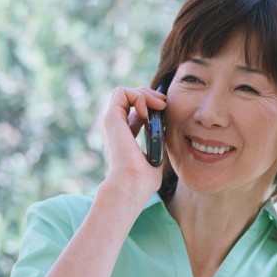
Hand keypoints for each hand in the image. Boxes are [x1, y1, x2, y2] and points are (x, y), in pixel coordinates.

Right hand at [101, 86, 166, 201]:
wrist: (131, 185)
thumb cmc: (143, 180)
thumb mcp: (155, 155)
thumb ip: (157, 141)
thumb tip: (164, 131)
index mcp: (124, 136)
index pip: (135, 111)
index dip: (150, 104)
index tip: (165, 109)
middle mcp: (115, 127)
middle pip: (128, 97)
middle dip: (148, 94)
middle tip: (164, 103)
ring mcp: (111, 122)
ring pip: (123, 91)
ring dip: (144, 93)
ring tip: (158, 105)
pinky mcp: (111, 118)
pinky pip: (122, 92)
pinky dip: (138, 96)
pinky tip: (148, 112)